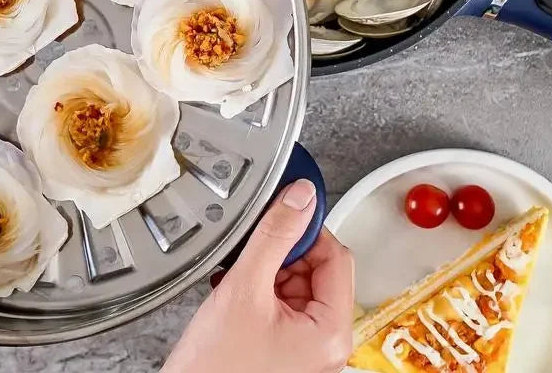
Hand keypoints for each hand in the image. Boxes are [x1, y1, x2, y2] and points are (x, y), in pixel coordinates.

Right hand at [162, 179, 353, 372]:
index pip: (336, 256)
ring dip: (267, 273)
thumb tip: (301, 196)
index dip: (307, 232)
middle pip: (318, 270)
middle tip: (252, 260)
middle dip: (282, 257)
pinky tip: (235, 296)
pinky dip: (259, 291)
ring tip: (239, 284)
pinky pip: (283, 304)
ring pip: (297, 284)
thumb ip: (275, 236)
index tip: (281, 218)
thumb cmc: (216, 369)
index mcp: (331, 333)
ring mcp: (307, 350)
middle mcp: (326, 345)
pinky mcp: (286, 351)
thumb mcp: (245, 289)